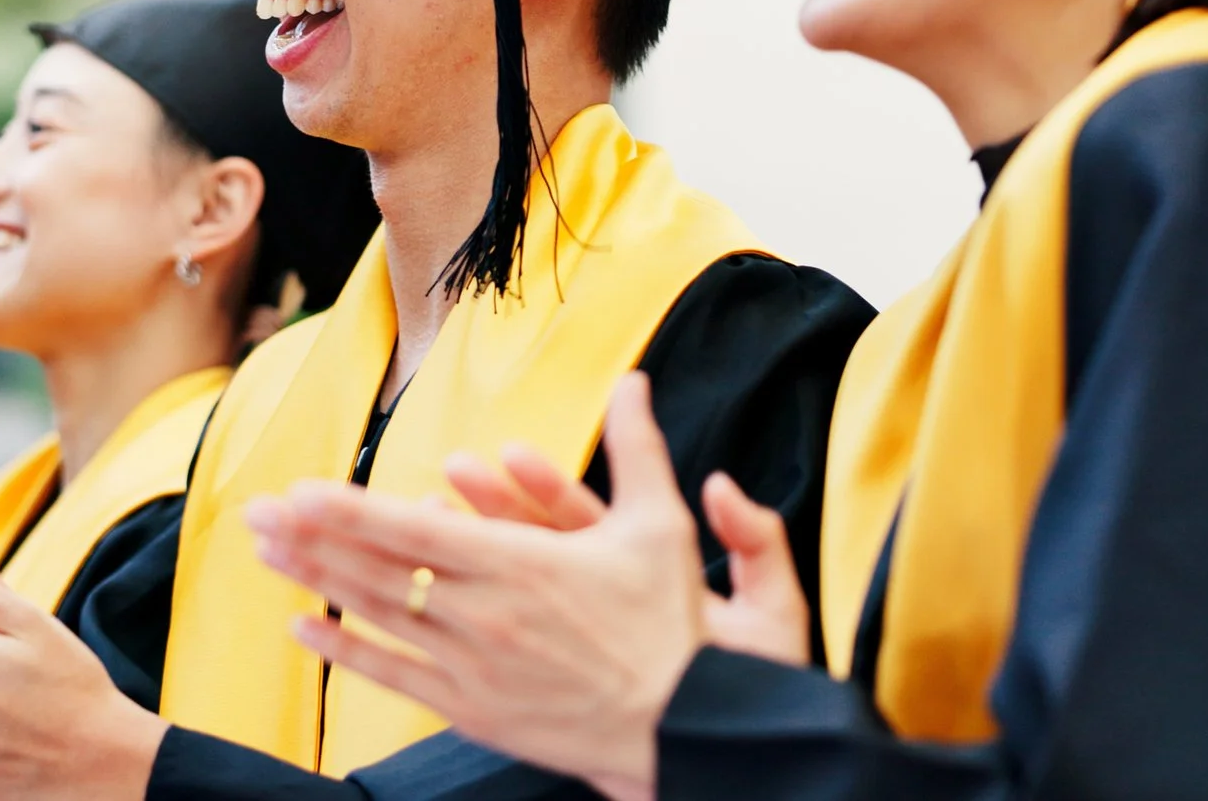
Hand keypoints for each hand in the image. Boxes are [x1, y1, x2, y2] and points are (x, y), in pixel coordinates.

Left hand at [246, 373, 711, 800]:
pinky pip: (392, 676)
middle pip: (377, 571)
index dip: (350, 509)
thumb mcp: (665, 526)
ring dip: (314, 582)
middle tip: (254, 513)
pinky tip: (301, 629)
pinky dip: (341, 652)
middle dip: (310, 538)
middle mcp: (484, 614)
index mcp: (520, 564)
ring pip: (375, 618)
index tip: (299, 489)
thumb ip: (642, 449)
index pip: (413, 530)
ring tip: (265, 553)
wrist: (691, 727)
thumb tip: (636, 381)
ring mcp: (473, 666)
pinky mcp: (473, 709)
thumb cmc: (678, 627)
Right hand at [445, 434, 808, 665]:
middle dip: (496, 508)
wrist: (731, 752)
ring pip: (518, 588)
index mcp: (644, 581)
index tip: (514, 454)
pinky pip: (512, 643)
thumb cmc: (755, 688)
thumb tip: (721, 485)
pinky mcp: (562, 682)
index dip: (550, 486)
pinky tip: (441, 591)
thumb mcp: (771, 609)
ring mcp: (579, 641)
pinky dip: (477, 617)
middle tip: (457, 471)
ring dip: (478, 550)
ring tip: (436, 510)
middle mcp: (604, 606)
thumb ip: (757, 541)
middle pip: (540, 547)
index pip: (587, 520)